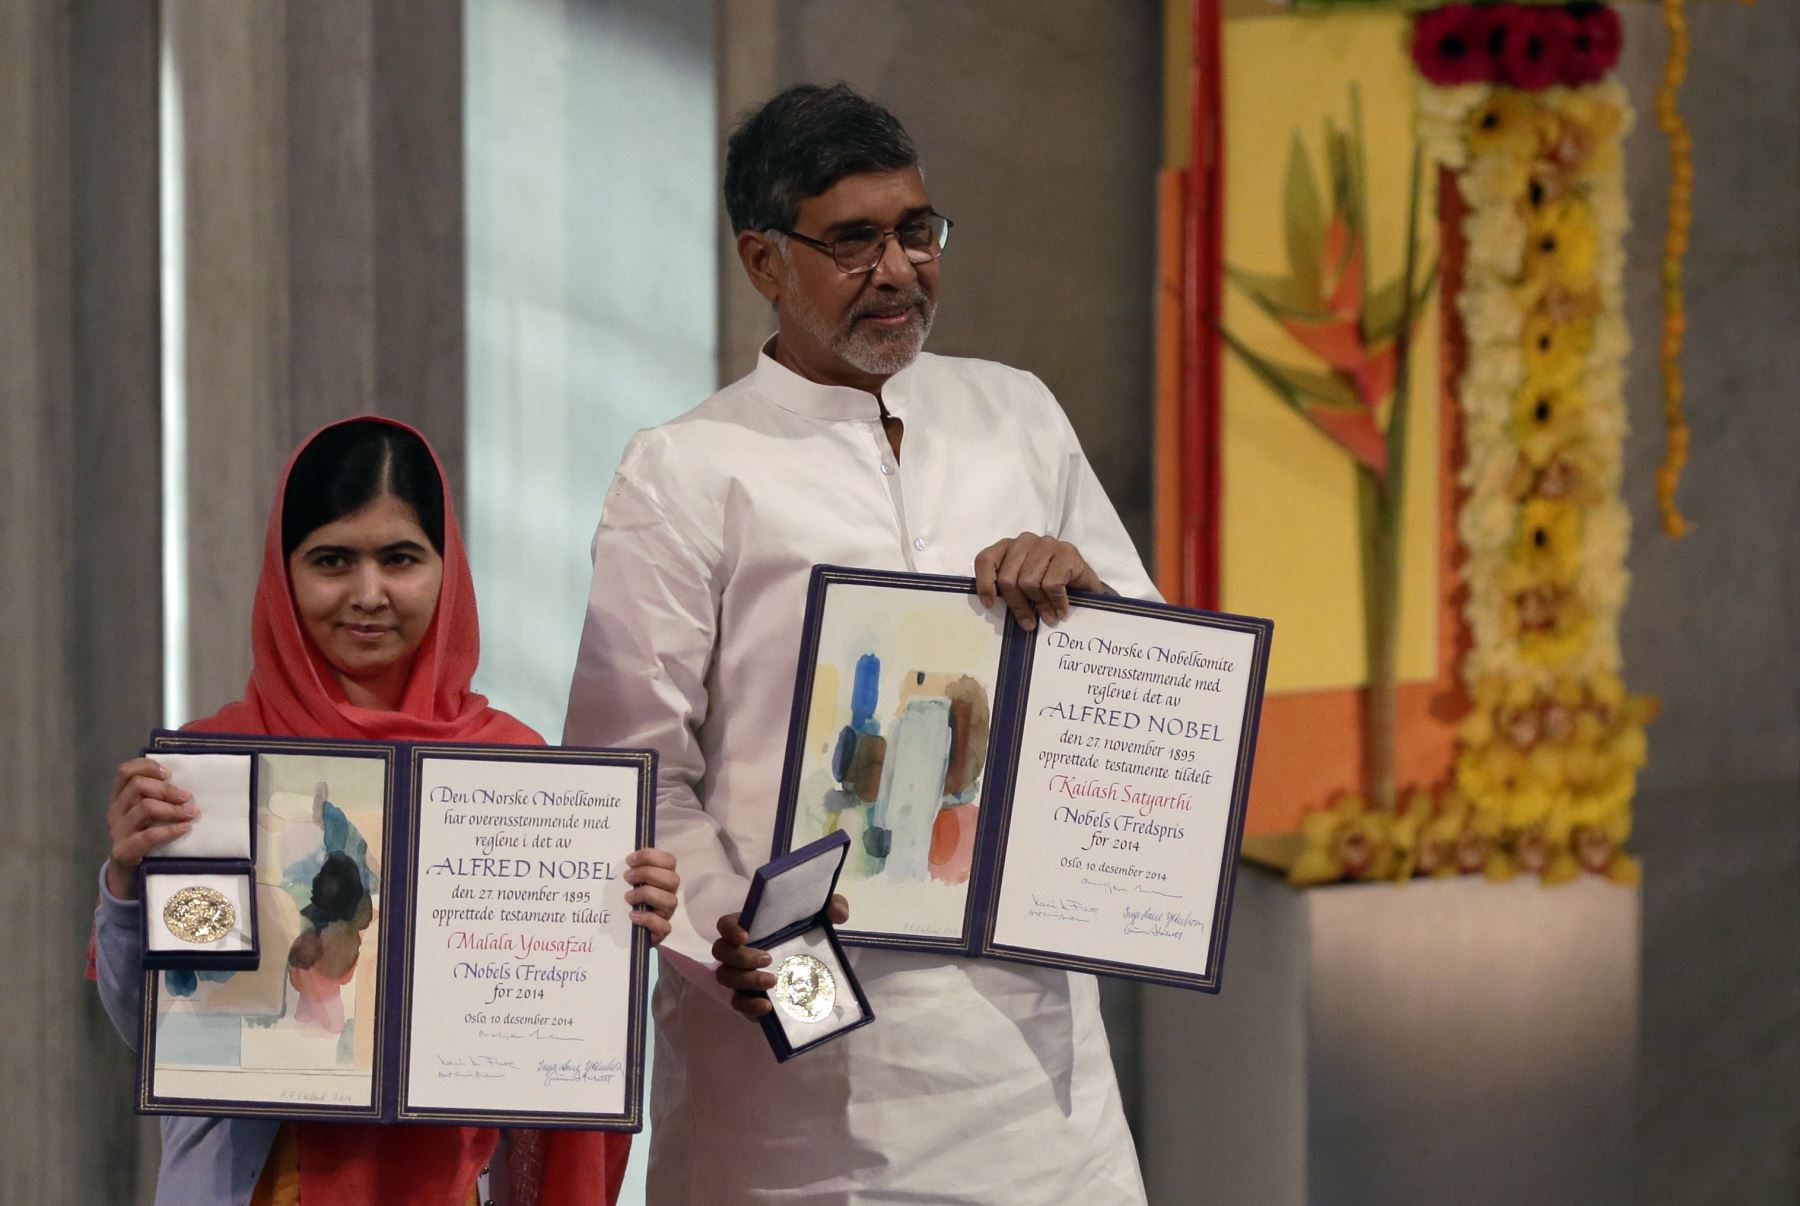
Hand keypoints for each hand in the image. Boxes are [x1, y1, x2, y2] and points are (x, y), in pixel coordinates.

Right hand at [105, 757, 196, 899]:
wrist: (128, 877)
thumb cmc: (145, 840)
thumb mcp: (148, 817)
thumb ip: (158, 800)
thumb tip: (189, 788)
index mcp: (119, 799)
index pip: (125, 772)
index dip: (146, 766)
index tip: (169, 772)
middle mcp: (115, 812)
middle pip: (137, 786)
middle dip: (166, 789)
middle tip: (188, 797)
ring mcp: (117, 832)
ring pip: (144, 807)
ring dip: (173, 808)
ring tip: (191, 813)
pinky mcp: (124, 851)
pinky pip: (148, 836)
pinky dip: (170, 830)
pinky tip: (185, 828)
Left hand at [624, 848, 679, 946]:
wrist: (621, 928)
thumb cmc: (626, 897)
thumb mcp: (628, 880)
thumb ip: (630, 867)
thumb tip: (625, 857)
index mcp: (664, 876)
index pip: (669, 861)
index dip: (650, 857)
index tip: (629, 860)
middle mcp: (669, 893)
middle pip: (672, 879)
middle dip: (648, 874)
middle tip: (627, 877)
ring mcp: (667, 912)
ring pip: (670, 901)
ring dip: (647, 895)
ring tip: (627, 897)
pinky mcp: (662, 930)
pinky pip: (664, 926)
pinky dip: (648, 919)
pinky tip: (632, 915)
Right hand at [713, 894, 849, 1020]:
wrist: (814, 960)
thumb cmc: (808, 931)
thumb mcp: (823, 913)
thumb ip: (832, 904)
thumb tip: (838, 914)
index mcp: (751, 926)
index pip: (725, 924)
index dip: (729, 929)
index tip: (745, 936)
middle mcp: (740, 950)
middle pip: (721, 953)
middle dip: (741, 958)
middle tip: (769, 959)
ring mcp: (742, 975)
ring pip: (726, 978)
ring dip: (747, 981)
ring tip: (774, 982)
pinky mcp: (749, 997)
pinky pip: (738, 1003)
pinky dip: (749, 1006)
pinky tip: (768, 1007)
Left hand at [974, 532, 1104, 630]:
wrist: (1087, 588)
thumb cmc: (1051, 588)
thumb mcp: (1023, 587)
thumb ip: (1007, 589)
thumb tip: (991, 606)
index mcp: (1009, 547)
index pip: (986, 559)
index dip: (985, 584)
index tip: (990, 605)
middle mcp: (1025, 541)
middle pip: (1007, 578)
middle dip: (1017, 605)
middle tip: (1028, 622)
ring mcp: (1047, 544)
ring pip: (1028, 582)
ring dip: (1039, 605)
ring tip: (1048, 617)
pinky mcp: (1067, 552)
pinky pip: (1052, 584)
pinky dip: (1056, 602)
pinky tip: (1061, 610)